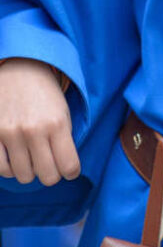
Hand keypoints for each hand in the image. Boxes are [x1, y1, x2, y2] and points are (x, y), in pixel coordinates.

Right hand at [0, 58, 79, 185]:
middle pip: (48, 177)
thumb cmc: (45, 93)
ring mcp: (11, 133)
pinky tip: (15, 156)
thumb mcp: (63, 111)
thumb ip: (64, 139)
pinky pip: (2, 169)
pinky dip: (10, 168)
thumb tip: (64, 169)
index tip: (69, 169)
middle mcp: (34, 130)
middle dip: (52, 173)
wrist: (19, 69)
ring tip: (32, 155)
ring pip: (24, 176)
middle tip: (50, 162)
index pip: (69, 166)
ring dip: (30, 170)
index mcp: (57, 122)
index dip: (71, 172)